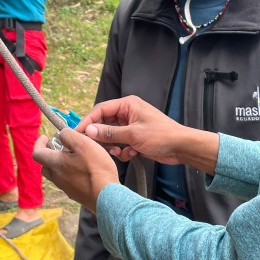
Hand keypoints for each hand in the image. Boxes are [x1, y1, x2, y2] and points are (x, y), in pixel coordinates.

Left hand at [33, 129, 119, 212]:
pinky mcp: (75, 194)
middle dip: (49, 155)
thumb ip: (68, 135)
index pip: (37, 153)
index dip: (39, 143)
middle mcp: (57, 178)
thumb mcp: (82, 143)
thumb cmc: (95, 168)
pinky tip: (84, 171)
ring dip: (60, 165)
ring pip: (56, 174)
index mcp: (55, 164)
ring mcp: (66, 188)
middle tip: (60, 148)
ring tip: (74, 158)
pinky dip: (70, 174)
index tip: (46, 137)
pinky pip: (67, 182)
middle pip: (45, 165)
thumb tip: (61, 135)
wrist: (106, 196)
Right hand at [77, 96, 212, 167]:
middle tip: (98, 148)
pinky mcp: (135, 138)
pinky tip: (131, 154)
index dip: (88, 121)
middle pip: (104, 123)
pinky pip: (120, 143)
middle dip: (102, 137)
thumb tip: (88, 131)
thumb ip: (109, 133)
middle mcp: (128, 112)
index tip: (78, 133)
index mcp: (128, 104)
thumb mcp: (133, 134)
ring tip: (119, 152)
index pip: (101, 109)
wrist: (181, 148)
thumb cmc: (161, 136)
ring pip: (111, 135)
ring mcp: (131, 126)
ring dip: (113, 146)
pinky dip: (123, 150)